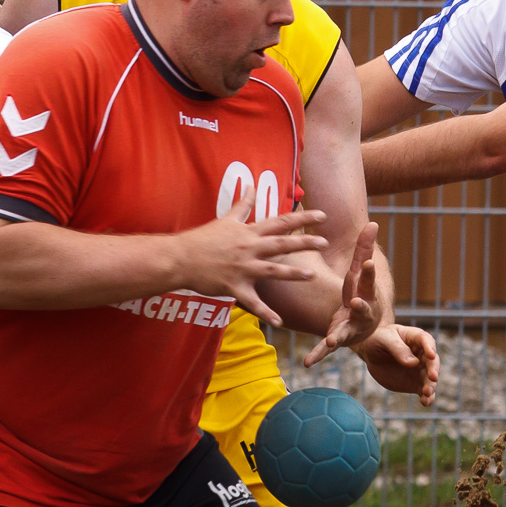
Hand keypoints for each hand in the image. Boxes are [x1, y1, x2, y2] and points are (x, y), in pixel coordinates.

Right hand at [177, 183, 327, 326]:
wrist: (180, 258)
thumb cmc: (203, 238)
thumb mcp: (225, 219)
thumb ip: (243, 204)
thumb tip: (252, 185)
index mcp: (249, 232)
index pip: (280, 222)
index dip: (302, 218)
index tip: (322, 216)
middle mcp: (249, 248)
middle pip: (281, 244)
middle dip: (304, 243)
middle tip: (325, 242)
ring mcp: (242, 268)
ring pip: (271, 271)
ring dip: (292, 274)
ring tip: (311, 275)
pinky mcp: (234, 286)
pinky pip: (252, 302)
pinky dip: (265, 312)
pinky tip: (279, 321)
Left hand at [302, 221, 381, 366]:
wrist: (366, 324)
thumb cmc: (361, 290)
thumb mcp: (361, 270)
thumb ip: (365, 248)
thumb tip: (372, 222)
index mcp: (366, 292)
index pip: (368, 280)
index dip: (369, 272)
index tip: (367, 263)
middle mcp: (362, 312)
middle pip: (363, 308)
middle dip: (361, 305)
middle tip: (356, 302)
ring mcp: (350, 328)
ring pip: (346, 332)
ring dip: (339, 335)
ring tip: (333, 339)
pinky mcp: (337, 339)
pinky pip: (326, 348)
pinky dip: (318, 354)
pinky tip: (308, 362)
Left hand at [356, 324, 439, 406]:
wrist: (370, 353)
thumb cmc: (377, 339)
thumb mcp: (384, 339)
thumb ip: (397, 348)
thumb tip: (413, 362)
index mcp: (415, 338)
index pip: (426, 340)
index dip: (430, 347)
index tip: (431, 355)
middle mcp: (422, 354)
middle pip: (432, 361)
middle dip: (434, 369)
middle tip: (433, 377)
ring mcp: (420, 370)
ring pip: (430, 378)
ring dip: (431, 386)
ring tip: (427, 393)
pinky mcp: (415, 383)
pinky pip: (424, 391)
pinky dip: (427, 397)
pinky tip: (426, 402)